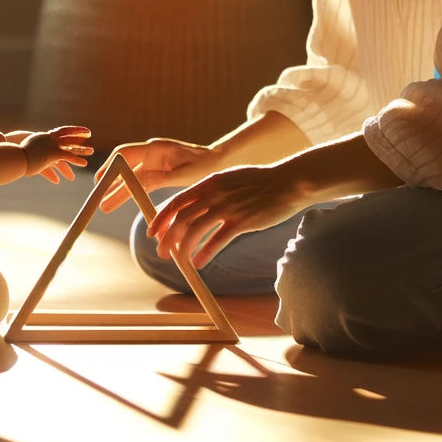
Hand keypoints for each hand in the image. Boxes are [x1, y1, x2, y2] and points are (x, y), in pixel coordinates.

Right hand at [21, 126, 92, 182]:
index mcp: (44, 136)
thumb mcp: (24, 150)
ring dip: (81, 149)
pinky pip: (67, 157)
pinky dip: (75, 160)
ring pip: (70, 147)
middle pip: (67, 137)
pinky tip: (83, 163)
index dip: (69, 130)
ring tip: (91, 152)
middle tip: (88, 134)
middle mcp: (50, 140)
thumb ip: (31, 151)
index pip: (60, 131)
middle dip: (78, 135)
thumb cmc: (15, 150)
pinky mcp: (52, 154)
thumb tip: (32, 155)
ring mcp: (51, 146)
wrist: (12, 151)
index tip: (76, 130)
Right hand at [95, 138, 218, 212]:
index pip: (125, 154)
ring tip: (104, 206)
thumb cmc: (204, 165)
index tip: (100, 181)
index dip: (110, 166)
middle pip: (123, 166)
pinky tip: (118, 200)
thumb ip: (162, 178)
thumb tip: (141, 182)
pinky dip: (128, 191)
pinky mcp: (157, 172)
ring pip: (129, 176)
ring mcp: (153, 162)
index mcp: (156, 148)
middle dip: (110, 182)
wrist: (217, 162)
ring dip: (117, 190)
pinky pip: (138, 182)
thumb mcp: (184, 174)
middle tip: (98, 199)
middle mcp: (151, 153)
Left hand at [147, 162, 305, 268]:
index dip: (161, 218)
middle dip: (167, 237)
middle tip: (161, 252)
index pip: (177, 201)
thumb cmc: (260, 182)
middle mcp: (215, 193)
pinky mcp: (243, 221)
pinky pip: (217, 240)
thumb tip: (193, 208)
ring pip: (195, 230)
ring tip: (178, 261)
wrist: (288, 181)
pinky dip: (204, 253)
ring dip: (182, 248)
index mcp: (210, 181)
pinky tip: (198, 263)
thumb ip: (212, 191)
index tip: (152, 231)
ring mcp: (229, 207)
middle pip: (181, 218)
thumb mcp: (230, 178)